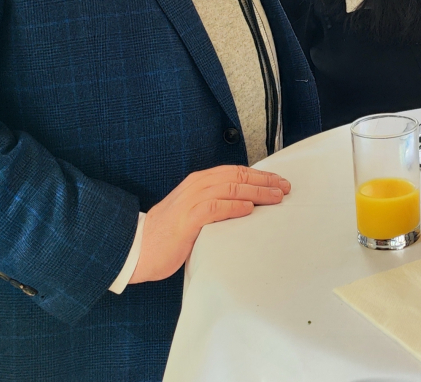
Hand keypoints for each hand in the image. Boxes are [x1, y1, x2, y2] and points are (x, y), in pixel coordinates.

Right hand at [129, 165, 290, 283]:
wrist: (136, 247)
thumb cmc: (167, 234)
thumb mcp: (193, 212)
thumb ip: (214, 205)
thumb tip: (244, 206)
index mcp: (198, 182)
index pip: (236, 172)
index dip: (260, 175)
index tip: (279, 182)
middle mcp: (196, 186)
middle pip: (238, 177)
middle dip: (265, 181)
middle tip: (285, 188)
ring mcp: (191, 201)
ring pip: (231, 188)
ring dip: (257, 192)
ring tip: (275, 198)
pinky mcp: (187, 219)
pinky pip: (216, 208)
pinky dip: (235, 206)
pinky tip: (250, 209)